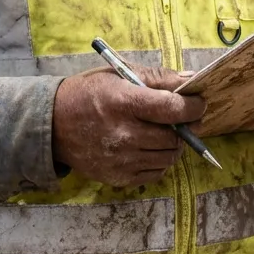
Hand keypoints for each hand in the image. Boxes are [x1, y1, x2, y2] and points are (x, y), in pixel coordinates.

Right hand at [52, 66, 205, 187]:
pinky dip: (160, 160)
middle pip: (173, 136)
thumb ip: (157, 77)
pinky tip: (150, 146)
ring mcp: (121, 160)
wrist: (54, 125)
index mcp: (124, 102)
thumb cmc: (89, 93)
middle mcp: (124, 134)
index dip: (192, 106)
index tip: (199, 103)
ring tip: (166, 131)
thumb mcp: (119, 74)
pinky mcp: (119, 178)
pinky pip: (155, 173)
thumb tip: (190, 80)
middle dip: (186, 126)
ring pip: (168, 156)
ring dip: (174, 144)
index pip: (171, 108)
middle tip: (184, 118)